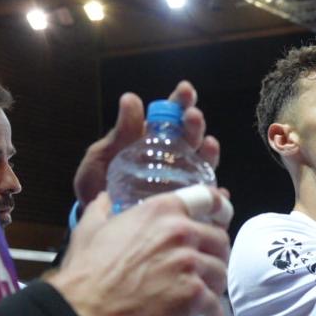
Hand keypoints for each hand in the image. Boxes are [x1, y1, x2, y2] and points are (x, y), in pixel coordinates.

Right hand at [49, 191, 230, 315]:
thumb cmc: (86, 269)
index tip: (222, 217)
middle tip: (206, 267)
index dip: (220, 208)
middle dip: (216, 254)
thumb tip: (104, 198)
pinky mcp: (193, 294)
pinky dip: (213, 312)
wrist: (84, 307)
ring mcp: (189, 263)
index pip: (207, 198)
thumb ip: (102, 209)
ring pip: (221, 271)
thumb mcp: (91, 228)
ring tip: (204, 293)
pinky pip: (216, 303)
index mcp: (161, 210)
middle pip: (220, 239)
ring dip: (214, 283)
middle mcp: (180, 232)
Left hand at [74, 81, 218, 205]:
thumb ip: (118, 133)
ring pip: (203, 163)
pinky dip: (215, 194)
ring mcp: (182, 182)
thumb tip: (131, 98)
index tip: (186, 90)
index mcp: (150, 141)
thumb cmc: (98, 187)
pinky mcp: (187, 206)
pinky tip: (218, 189)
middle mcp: (171, 159)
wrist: (99, 225)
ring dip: (208, 152)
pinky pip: (205, 199)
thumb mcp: (101, 157)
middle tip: (193, 117)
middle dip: (195, 125)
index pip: (170, 116)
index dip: (180, 102)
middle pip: (191, 137)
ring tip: (208, 144)